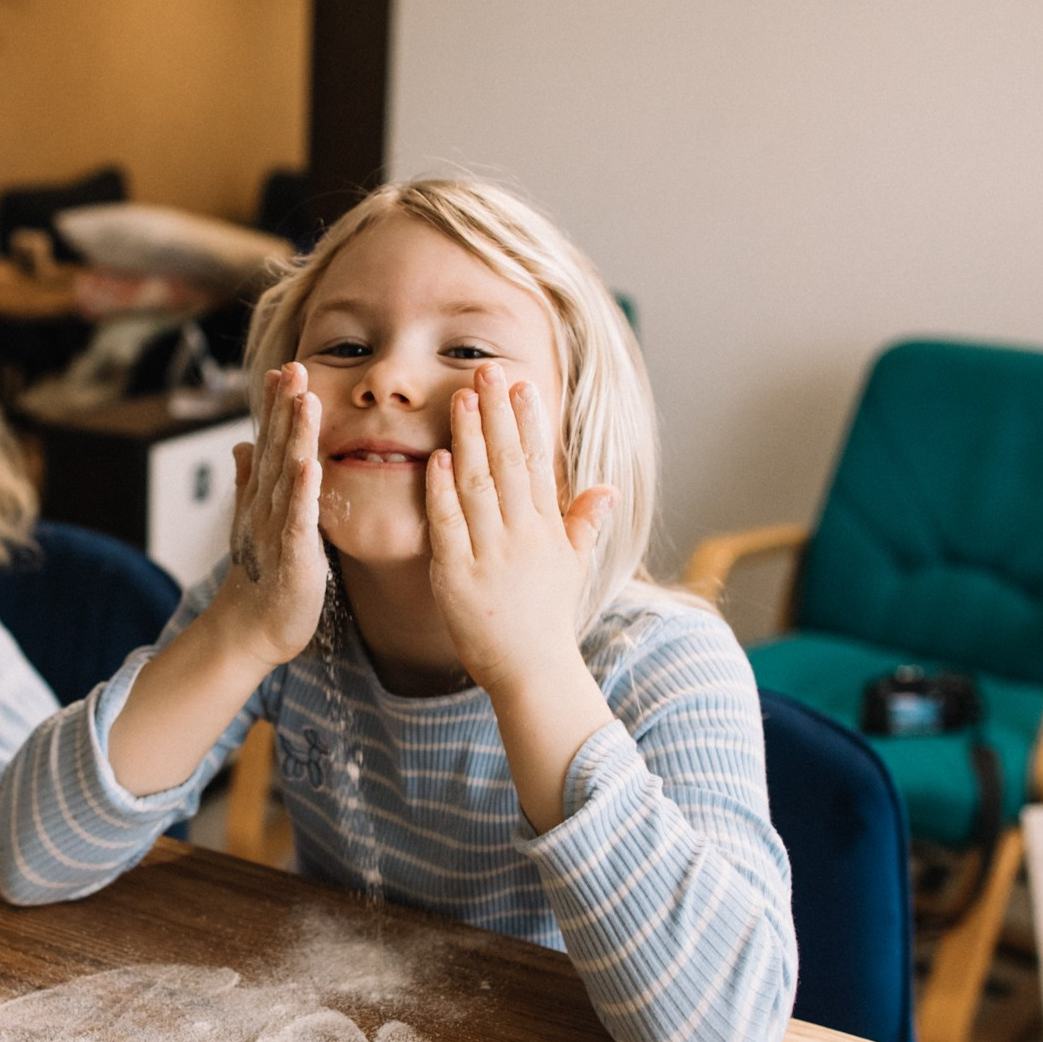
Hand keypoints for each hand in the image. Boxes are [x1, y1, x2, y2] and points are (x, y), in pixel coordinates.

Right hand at [209, 362, 327, 668]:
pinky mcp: (292, 557)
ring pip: (286, 476)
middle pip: (275, 449)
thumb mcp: (255, 522)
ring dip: (294, 437)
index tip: (284, 368)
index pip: (268, 443)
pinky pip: (298, 520)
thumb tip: (240, 444)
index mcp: (263, 498)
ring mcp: (276, 529)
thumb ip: (248, 482)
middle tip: (294, 366)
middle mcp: (266, 507)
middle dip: (284, 408)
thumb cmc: (260, 578)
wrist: (249, 630)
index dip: (275, 407)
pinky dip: (302, 493)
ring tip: (304, 400)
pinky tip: (309, 465)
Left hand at [425, 363, 615, 695]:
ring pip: (478, 486)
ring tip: (459, 398)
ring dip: (469, 439)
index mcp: (547, 530)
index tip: (521, 382)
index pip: (538, 464)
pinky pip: (449, 526)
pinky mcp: (458, 577)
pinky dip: (442, 492)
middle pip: (508, 464)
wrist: (532, 672)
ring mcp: (490, 555)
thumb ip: (584, 523)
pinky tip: (437, 459)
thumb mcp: (573, 567)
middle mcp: (522, 536)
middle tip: (485, 369)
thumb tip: (606, 488)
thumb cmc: (548, 619)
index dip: (529, 421)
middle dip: (497, 414)